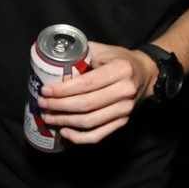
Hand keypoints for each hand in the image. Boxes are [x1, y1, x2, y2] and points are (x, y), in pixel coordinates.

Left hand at [36, 42, 157, 144]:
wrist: (146, 74)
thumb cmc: (121, 60)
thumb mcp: (105, 50)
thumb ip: (83, 52)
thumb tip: (57, 59)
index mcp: (120, 70)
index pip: (87, 84)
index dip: (63, 90)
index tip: (46, 90)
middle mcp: (125, 91)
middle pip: (86, 104)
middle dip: (59, 106)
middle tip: (42, 103)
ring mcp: (125, 110)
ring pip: (90, 121)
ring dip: (65, 121)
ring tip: (48, 116)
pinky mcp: (122, 122)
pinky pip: (98, 135)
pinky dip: (79, 137)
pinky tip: (65, 132)